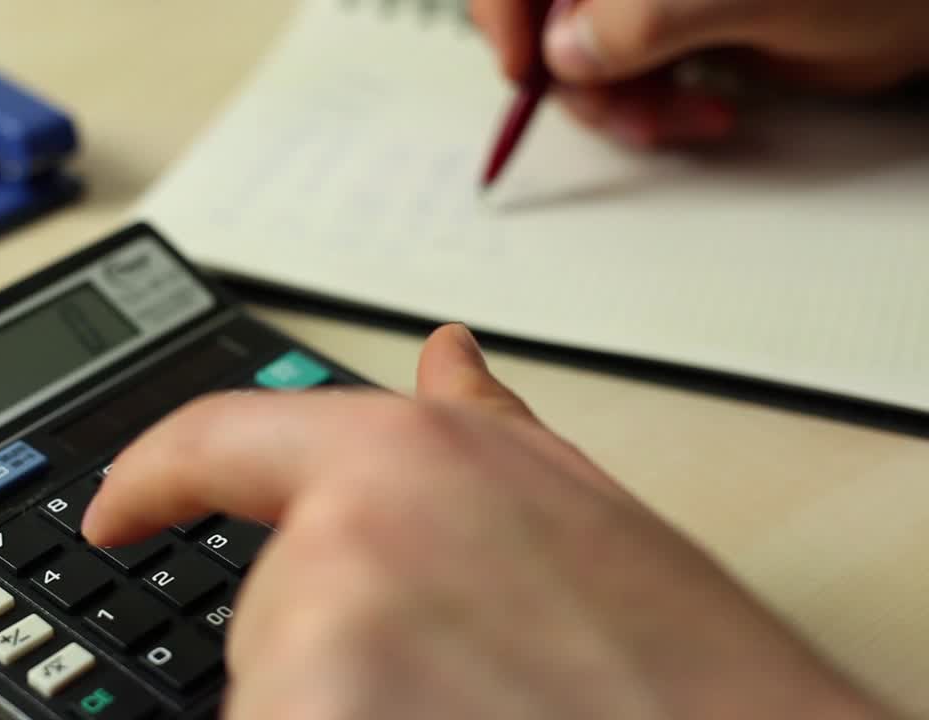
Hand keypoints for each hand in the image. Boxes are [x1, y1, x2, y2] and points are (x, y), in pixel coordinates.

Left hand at [82, 325, 889, 718]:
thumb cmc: (685, 672)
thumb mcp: (575, 512)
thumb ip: (484, 432)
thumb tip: (443, 356)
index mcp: (411, 460)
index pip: (223, 439)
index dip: (154, 472)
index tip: (116, 508)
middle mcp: (351, 538)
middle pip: (271, 606)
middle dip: (342, 646)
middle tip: (458, 675)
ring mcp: (323, 644)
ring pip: (279, 685)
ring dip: (351, 703)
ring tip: (474, 705)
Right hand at [471, 0, 928, 145]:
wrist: (926, 5)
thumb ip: (648, 13)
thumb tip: (568, 49)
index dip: (505, 12)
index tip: (522, 67)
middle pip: (547, 17)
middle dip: (579, 77)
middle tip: (631, 111)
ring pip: (579, 56)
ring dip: (619, 104)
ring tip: (686, 117)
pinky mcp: (666, 29)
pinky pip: (619, 77)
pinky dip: (645, 108)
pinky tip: (698, 110)